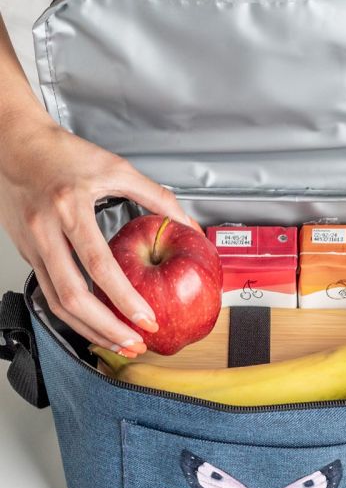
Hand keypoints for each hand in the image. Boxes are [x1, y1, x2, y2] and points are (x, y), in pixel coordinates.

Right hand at [0, 113, 195, 355]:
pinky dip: (72, 313)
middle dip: (106, 328)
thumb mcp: (115, 169)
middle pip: (73, 297)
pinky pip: (48, 292)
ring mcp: (32, 245)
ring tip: (116, 342)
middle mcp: (46, 231)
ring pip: (56, 303)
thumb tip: (186, 223)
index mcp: (70, 208)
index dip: (124, 298)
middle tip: (133, 342)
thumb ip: (155, 196)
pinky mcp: (26, 252)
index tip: (146, 318)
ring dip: (88, 329)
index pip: (99, 266)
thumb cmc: (63, 153)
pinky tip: (92, 321)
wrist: (16, 144)